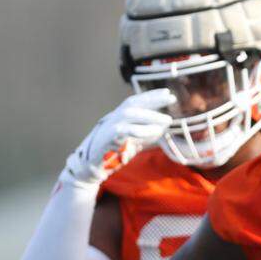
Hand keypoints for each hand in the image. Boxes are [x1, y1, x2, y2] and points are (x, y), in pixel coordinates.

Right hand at [60, 89, 175, 189]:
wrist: (89, 167)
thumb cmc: (111, 155)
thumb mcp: (132, 142)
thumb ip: (145, 135)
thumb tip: (162, 128)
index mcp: (118, 118)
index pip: (135, 101)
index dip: (150, 96)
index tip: (167, 92)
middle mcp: (113, 118)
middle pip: (132, 103)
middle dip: (152, 99)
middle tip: (171, 98)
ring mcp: (108, 126)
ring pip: (129, 114)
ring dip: (150, 116)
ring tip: (168, 120)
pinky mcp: (107, 138)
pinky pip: (125, 130)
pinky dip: (142, 130)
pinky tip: (155, 132)